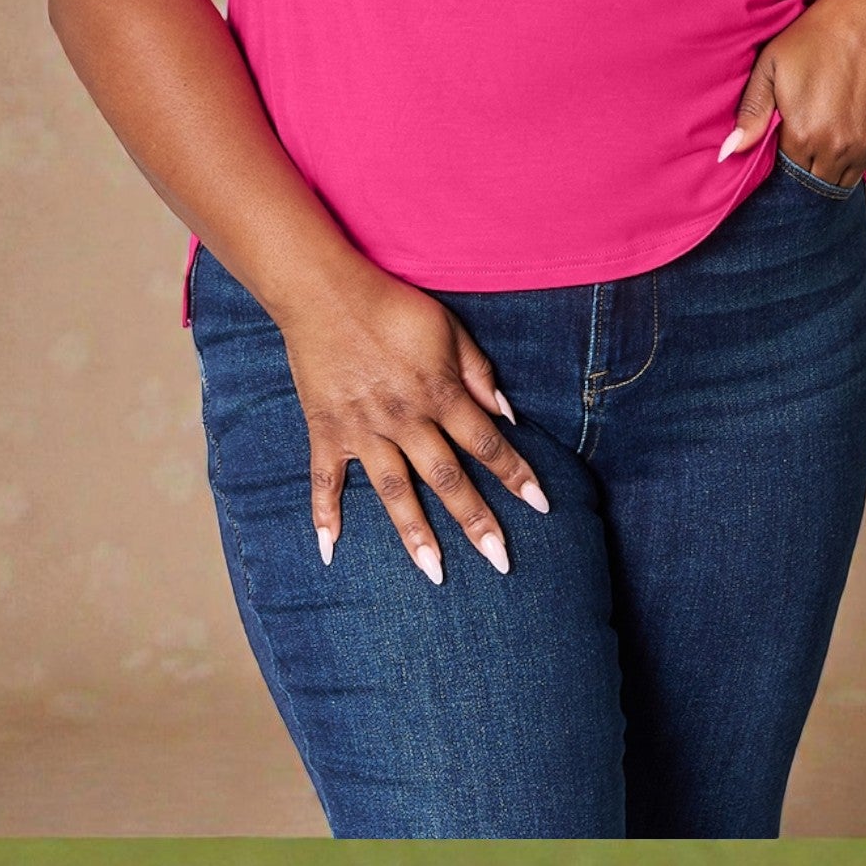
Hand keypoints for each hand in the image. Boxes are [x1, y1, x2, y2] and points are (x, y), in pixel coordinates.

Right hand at [273, 255, 549, 583]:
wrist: (326, 291)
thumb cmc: (393, 306)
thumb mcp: (449, 327)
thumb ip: (478, 372)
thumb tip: (507, 414)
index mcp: (439, 393)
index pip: (487, 442)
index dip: (516, 474)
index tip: (541, 506)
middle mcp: (405, 419)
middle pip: (447, 477)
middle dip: (477, 521)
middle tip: (501, 562)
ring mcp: (363, 429)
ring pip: (395, 491)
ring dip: (416, 534)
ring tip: (435, 573)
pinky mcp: (327, 429)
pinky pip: (325, 480)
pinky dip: (324, 515)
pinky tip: (330, 551)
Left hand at [719, 0, 865, 186]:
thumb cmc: (823, 32)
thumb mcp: (773, 64)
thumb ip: (752, 112)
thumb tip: (728, 152)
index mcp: (804, 135)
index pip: (787, 173)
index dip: (781, 162)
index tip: (780, 145)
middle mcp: (840, 149)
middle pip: (817, 180)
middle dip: (806, 169)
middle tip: (801, 140)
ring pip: (846, 176)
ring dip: (833, 164)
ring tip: (825, 130)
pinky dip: (859, 149)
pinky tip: (850, 121)